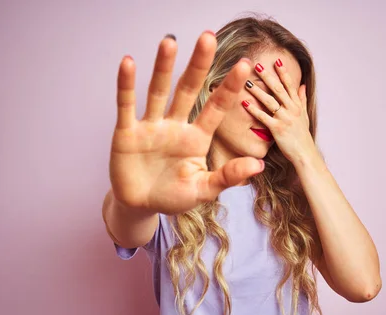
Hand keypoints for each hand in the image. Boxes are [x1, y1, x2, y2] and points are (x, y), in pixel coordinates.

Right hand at [109, 32, 263, 214]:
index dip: (230, 87)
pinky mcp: (127, 133)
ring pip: (159, 91)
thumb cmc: (173, 196)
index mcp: (197, 138)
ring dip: (163, 68)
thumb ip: (227, 176)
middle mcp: (175, 126)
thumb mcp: (203, 189)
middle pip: (188, 89)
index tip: (246, 65)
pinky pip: (127, 105)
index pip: (216, 107)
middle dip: (198, 65)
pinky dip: (126, 85)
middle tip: (208, 37)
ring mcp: (151, 127)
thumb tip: (259, 166)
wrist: (140, 205)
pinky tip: (129, 63)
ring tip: (170, 41)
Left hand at [242, 60, 317, 164]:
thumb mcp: (305, 116)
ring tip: (247, 81)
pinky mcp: (277, 130)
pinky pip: (264, 117)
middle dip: (268, 77)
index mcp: (297, 106)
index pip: (290, 85)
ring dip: (258, 90)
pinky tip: (244, 103)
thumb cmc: (303, 137)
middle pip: (279, 89)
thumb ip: (302, 99)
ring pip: (270, 101)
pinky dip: (254, 109)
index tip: (276, 60)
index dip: (283, 73)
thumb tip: (302, 84)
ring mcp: (285, 119)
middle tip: (257, 65)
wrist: (306, 155)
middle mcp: (292, 110)